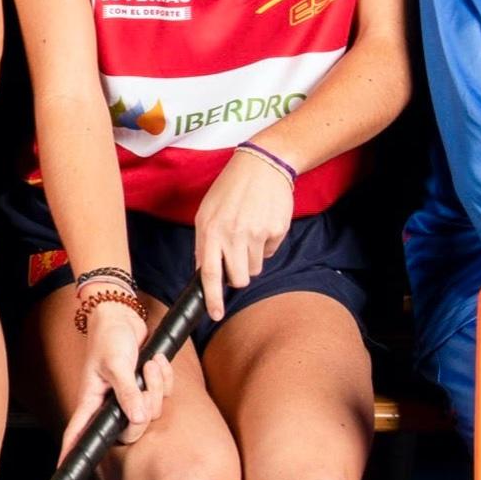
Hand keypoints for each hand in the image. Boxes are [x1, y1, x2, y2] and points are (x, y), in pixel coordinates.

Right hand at [62, 291, 155, 454]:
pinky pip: (162, 396)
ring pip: (150, 413)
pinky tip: (156, 362)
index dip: (71, 453)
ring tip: (149, 364)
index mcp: (93, 400)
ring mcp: (128, 397)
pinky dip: (164, 378)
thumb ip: (126, 392)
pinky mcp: (144, 388)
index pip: (78, 432)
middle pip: (130, 431)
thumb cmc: (110, 337)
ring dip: (156, 386)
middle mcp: (109, 404)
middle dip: (146, 407)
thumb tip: (137, 418)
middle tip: (144, 380)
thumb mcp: (116, 363)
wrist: (122, 315)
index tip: (63, 471)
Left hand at [192, 143, 295, 294]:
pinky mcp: (276, 231)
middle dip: (239, 277)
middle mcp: (232, 234)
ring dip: (252, 258)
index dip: (212, 298)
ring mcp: (256, 233)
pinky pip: (270, 252)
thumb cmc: (230, 189)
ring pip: (255, 268)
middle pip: (239, 279)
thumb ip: (204, 243)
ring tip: (249, 232)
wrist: (262, 165)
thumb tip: (204, 273)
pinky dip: (266, 243)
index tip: (215, 314)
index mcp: (210, 230)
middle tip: (238, 260)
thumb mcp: (206, 212)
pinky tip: (262, 223)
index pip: (210, 274)